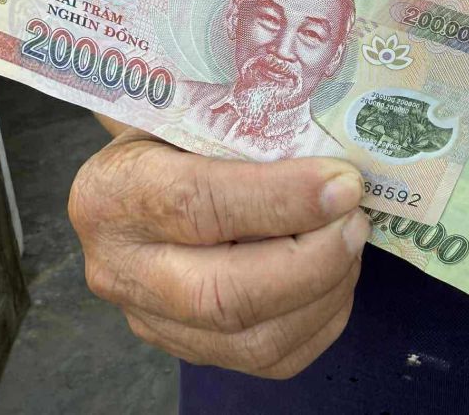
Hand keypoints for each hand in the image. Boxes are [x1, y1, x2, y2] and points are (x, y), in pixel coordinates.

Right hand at [68, 127, 370, 377]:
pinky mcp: (190, 348)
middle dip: (311, 262)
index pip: (196, 205)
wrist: (149, 173)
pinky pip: (271, 358)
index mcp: (112, 191)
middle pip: (221, 295)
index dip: (279, 200)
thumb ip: (249, 126)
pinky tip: (340, 274)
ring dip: (325, 290)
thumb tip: (337, 141)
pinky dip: (322, 319)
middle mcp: (119, 267)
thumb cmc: (180, 130)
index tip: (342, 183)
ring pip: (252, 339)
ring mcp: (151, 319)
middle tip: (356, 218)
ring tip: (352, 238)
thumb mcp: (196, 110)